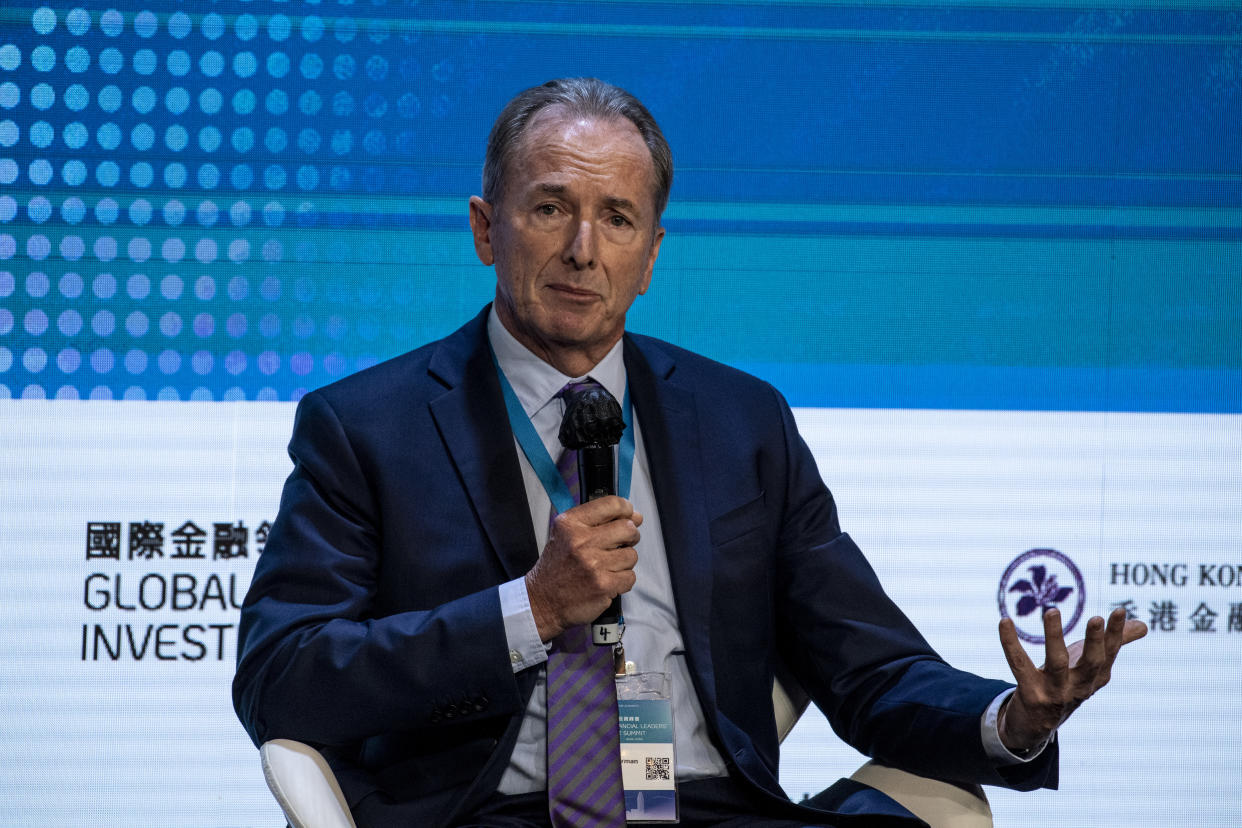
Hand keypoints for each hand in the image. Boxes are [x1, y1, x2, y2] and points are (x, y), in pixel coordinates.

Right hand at [525, 496, 641, 641]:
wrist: (542, 601)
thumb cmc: (557, 567)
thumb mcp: (566, 534)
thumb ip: (597, 521)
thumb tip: (635, 516)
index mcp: (570, 524)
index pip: (612, 504)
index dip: (626, 509)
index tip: (628, 517)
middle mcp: (581, 541)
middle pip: (628, 528)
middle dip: (630, 536)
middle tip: (621, 544)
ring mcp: (593, 564)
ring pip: (631, 555)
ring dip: (624, 562)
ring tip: (607, 566)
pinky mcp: (603, 585)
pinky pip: (630, 577)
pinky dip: (622, 581)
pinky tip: (607, 581)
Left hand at [998, 607, 1146, 751]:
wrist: (1036, 723)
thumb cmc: (1067, 683)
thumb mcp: (1090, 664)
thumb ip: (1115, 643)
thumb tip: (1143, 625)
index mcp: (1096, 678)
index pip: (1109, 654)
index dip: (1116, 634)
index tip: (1119, 611)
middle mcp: (1079, 687)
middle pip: (1091, 664)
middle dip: (1095, 642)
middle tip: (1096, 618)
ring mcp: (1054, 692)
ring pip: (1056, 664)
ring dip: (1054, 637)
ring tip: (1052, 611)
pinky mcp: (1029, 693)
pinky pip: (1018, 664)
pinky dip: (1010, 642)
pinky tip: (1004, 621)